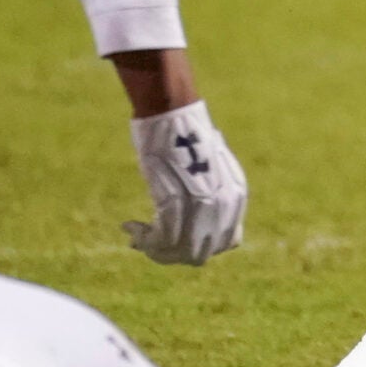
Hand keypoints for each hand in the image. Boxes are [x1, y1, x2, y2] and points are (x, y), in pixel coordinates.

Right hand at [124, 100, 248, 264]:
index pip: (223, 244)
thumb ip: (210, 197)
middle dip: (171, 254)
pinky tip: (129, 226)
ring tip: (136, 236)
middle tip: (147, 243)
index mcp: (236, 196)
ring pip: (178, 251)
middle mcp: (223, 204)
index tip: (172, 241)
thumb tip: (187, 230)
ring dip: (153, 249)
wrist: (172, 111)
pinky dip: (142, 238)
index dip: (195, 247)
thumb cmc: (184, 137)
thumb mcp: (210, 169)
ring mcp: (201, 203)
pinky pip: (160, 238)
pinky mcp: (174, 199)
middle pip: (199, 253)